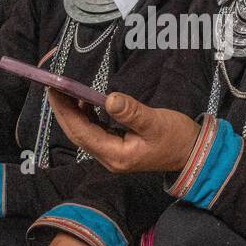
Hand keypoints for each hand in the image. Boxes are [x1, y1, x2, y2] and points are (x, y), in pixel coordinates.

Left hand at [48, 88, 200, 173]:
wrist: (192, 153)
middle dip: (64, 111)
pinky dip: (86, 116)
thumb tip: (110, 98)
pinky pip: (94, 131)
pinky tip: (84, 102)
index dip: (66, 111)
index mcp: (116, 155)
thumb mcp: (156, 123)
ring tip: (64, 91)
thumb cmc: (176, 138)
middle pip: (78, 134)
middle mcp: (109, 158)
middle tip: (53, 87)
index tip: (55, 90)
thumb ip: (132, 112)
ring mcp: (112, 153)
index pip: (82, 132)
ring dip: (73, 113)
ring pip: (84, 132)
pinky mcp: (117, 146)